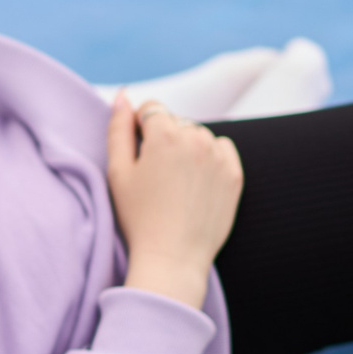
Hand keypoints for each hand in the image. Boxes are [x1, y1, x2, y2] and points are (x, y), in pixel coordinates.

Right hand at [106, 93, 243, 308]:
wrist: (172, 258)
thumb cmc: (138, 217)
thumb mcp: (118, 172)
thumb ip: (118, 128)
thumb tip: (123, 95)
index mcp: (164, 134)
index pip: (151, 109)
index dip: (141, 129)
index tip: (140, 156)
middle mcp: (196, 138)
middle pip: (176, 122)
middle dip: (164, 139)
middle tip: (156, 177)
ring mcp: (218, 156)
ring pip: (198, 135)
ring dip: (188, 148)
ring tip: (176, 183)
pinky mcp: (234, 174)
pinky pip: (222, 148)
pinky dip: (210, 158)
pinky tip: (196, 183)